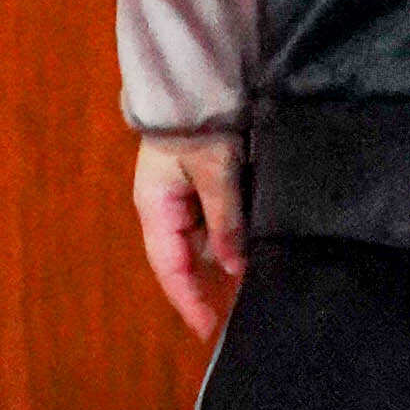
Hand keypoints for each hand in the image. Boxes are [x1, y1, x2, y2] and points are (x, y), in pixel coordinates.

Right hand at [133, 130, 247, 344]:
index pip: (171, 269)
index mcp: (156, 210)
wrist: (199, 78)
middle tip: (238, 315)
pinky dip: (230, 238)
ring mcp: (182, 195)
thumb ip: (226, 222)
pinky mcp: (201, 183)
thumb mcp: (215, 174)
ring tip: (252, 288)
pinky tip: (253, 251)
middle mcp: (165, 208)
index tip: (210, 331)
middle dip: (210, 287)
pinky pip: (214, 221)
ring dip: (224, 262)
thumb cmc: (200, 126)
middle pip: (186, 260)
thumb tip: (236, 268)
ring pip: (202, 242)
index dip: (189, 301)